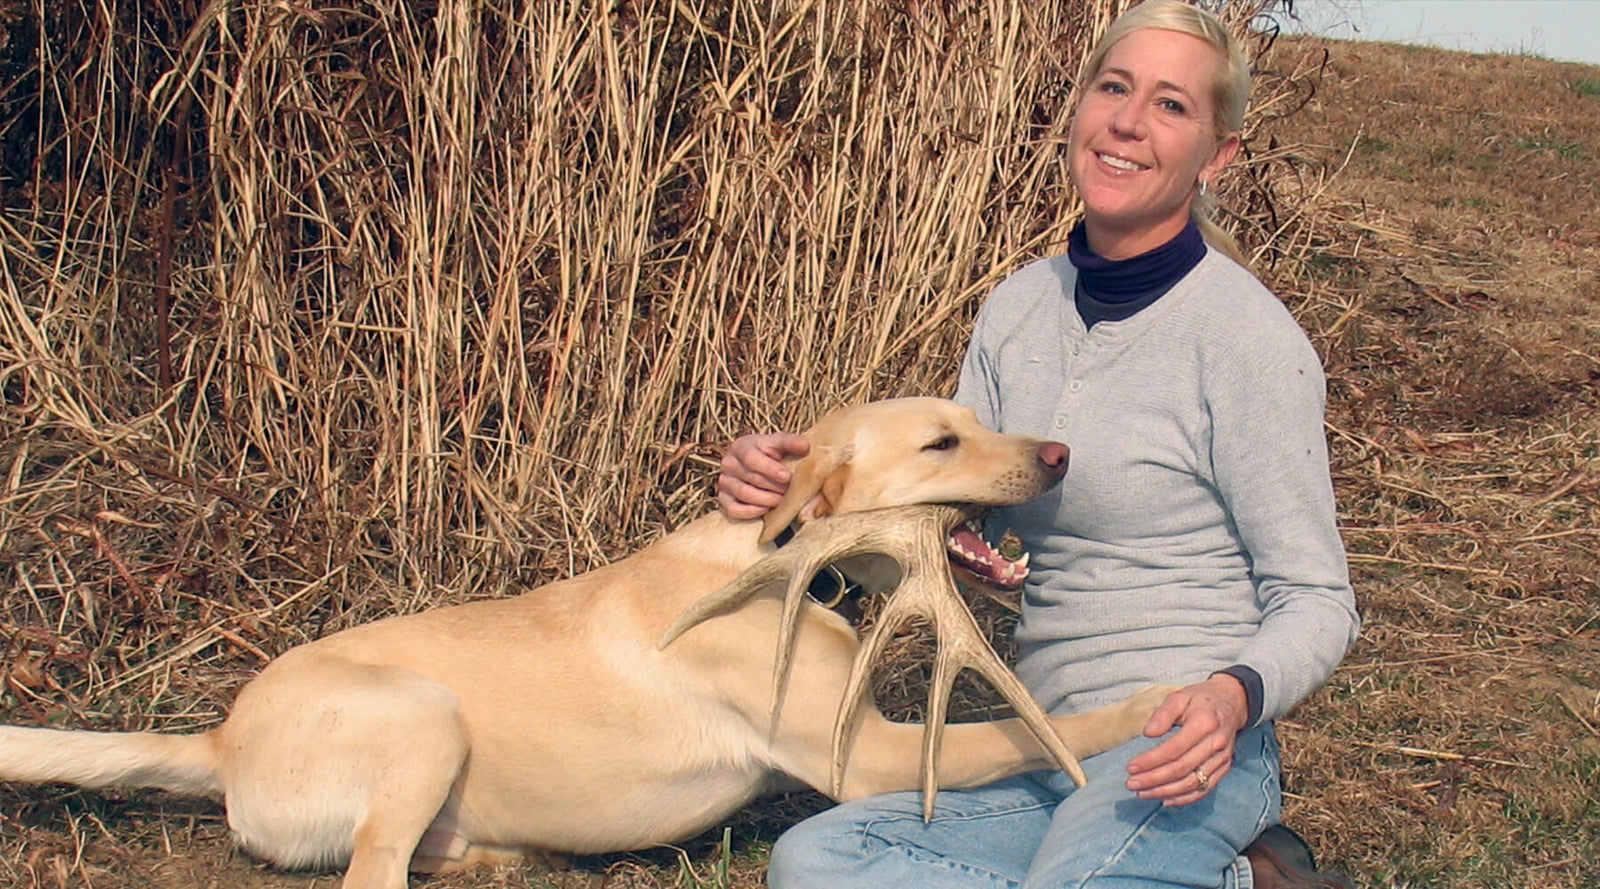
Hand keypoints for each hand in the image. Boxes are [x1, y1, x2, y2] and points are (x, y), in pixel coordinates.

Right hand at [715, 432, 809, 519]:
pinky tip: (766, 510)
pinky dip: (751, 512)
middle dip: (774, 486)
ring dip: (766, 500)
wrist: (757, 466)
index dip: (770, 469)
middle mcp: (728, 463)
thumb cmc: (770, 453)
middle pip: (751, 478)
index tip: (787, 477)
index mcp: (740, 446)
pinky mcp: (723, 499)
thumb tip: (805, 446)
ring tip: (781, 500)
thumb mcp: (779, 443)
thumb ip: (791, 442)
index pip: (751, 458)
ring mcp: (724, 482)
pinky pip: (733, 510)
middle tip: (789, 491)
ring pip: (744, 494)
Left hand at [1124, 674, 1248, 805]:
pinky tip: (1165, 799)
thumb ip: (1163, 713)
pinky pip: (1205, 789)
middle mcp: (1216, 743)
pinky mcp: (1225, 768)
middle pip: (1182, 769)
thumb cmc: (1201, 699)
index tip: (1131, 767)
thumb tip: (1147, 733)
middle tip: (1131, 784)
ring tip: (1143, 793)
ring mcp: (1223, 758)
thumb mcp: (1179, 697)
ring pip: (1193, 783)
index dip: (1151, 760)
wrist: (1232, 702)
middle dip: (1154, 780)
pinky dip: (1185, 798)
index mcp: (1204, 723)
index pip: (1174, 749)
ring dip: (1166, 791)